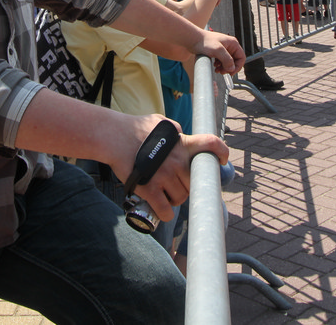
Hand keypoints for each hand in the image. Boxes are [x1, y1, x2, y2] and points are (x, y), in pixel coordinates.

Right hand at [111, 119, 228, 223]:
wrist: (112, 137)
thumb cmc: (135, 128)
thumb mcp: (161, 122)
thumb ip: (176, 131)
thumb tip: (184, 136)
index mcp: (182, 143)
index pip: (210, 144)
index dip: (221, 152)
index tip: (222, 160)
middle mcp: (176, 160)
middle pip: (194, 182)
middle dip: (187, 185)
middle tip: (177, 183)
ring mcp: (164, 176)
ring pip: (180, 198)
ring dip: (174, 198)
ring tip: (164, 192)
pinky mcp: (150, 189)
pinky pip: (165, 211)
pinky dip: (164, 213)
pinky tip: (160, 209)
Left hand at [191, 30, 244, 75]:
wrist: (192, 39)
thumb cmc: (204, 42)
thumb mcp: (217, 51)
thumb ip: (227, 60)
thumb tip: (232, 69)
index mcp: (233, 43)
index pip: (241, 57)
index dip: (237, 66)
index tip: (230, 73)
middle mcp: (230, 46)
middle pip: (235, 61)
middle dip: (229, 68)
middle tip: (221, 72)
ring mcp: (223, 49)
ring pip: (228, 62)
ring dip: (224, 67)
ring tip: (217, 70)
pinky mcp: (217, 52)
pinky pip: (222, 61)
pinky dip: (220, 65)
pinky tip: (215, 66)